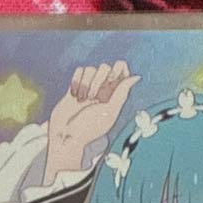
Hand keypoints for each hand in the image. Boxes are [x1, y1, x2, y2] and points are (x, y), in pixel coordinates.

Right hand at [43, 61, 139, 182]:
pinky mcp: (76, 86)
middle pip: (105, 67)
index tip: (111, 79)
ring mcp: (89, 87)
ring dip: (86, 83)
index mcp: (114, 95)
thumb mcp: (109, 111)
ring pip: (91, 69)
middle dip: (99, 79)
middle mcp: (103, 90)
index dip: (118, 69)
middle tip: (94, 96)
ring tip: (82, 100)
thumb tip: (136, 77)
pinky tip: (74, 95)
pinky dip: (76, 81)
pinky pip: (79, 71)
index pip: (122, 70)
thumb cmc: (89, 127)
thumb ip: (122, 92)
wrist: (66, 135)